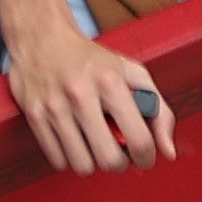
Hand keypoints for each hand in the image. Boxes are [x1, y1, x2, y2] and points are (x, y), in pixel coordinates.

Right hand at [1, 10, 176, 172]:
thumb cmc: (91, 59)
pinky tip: (73, 141)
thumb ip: (159, 111)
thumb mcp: (131, 73)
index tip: (144, 158)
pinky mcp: (33, 114)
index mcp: (110, 81)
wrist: (42, 36)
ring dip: (93, 163)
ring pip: (82, 165)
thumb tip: (168, 152)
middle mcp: (80, 94)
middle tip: (118, 154)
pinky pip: (57, 160)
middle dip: (119, 164)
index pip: (139, 139)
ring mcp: (54, 106)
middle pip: (109, 159)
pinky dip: (69, 158)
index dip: (147, 158)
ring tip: (94, 145)